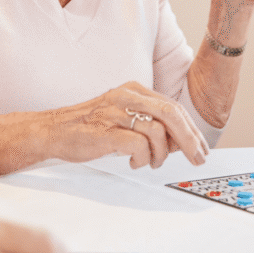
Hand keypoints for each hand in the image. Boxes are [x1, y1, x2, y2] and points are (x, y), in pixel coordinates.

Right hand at [48, 82, 208, 168]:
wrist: (52, 130)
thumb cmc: (89, 127)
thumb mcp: (123, 118)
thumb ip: (149, 124)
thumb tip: (179, 143)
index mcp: (134, 90)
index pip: (173, 107)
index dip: (191, 129)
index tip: (201, 147)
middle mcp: (127, 96)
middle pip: (172, 114)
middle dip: (189, 140)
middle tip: (197, 158)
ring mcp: (116, 112)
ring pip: (158, 131)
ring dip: (160, 154)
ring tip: (150, 162)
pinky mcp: (106, 131)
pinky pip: (138, 145)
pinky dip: (142, 158)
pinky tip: (134, 162)